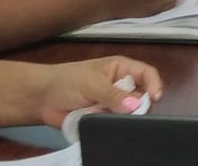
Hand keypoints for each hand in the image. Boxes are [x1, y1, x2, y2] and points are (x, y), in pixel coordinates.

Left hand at [32, 56, 164, 128]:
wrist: (42, 99)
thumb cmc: (66, 81)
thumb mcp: (92, 84)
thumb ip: (113, 95)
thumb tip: (135, 106)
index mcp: (121, 69)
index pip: (147, 74)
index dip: (154, 84)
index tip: (154, 98)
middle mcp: (121, 86)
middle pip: (143, 96)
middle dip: (139, 106)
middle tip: (132, 114)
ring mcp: (114, 104)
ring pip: (131, 113)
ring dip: (125, 118)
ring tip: (117, 120)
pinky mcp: (106, 119)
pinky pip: (118, 125)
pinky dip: (115, 127)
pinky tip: (111, 128)